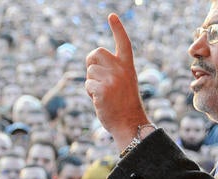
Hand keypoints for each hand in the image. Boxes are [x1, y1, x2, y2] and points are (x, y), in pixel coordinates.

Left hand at [85, 13, 148, 149]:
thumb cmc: (124, 105)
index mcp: (128, 66)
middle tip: (97, 78)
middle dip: (91, 63)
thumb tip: (91, 63)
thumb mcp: (124, 83)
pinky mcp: (103, 89)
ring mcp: (112, 79)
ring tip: (103, 94)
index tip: (111, 16)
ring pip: (90, 71)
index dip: (117, 28)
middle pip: (96, 52)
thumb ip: (112, 70)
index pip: (123, 42)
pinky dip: (90, 94)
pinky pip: (88, 85)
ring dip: (91, 83)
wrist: (129, 123)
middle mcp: (121, 69)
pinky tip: (101, 101)